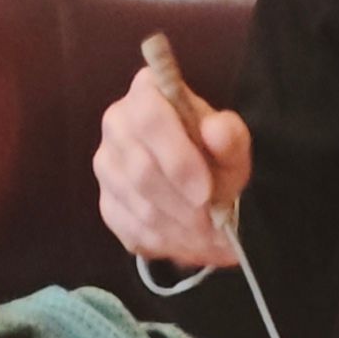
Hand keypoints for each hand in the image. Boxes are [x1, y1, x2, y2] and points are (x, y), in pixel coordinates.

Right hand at [94, 63, 250, 269]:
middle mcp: (117, 123)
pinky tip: (189, 244)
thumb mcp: (232, 143)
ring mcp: (106, 164)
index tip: (205, 193)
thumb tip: (216, 130)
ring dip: (178, 229)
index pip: (150, 118)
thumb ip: (229, 136)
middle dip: (182, 205)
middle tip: (214, 227)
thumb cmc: (213, 153)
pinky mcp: (106, 202)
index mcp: (146, 93)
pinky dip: (164, 243)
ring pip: (137, 205)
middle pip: (141, 170)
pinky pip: (130, 229)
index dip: (177, 159)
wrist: (197, 178)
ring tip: (210, 240)